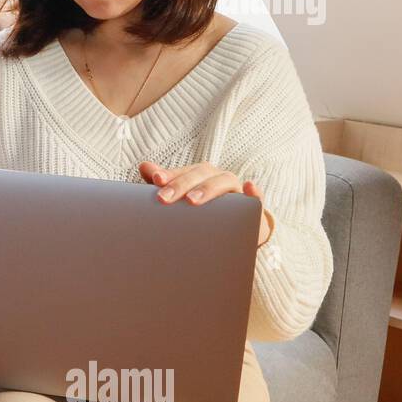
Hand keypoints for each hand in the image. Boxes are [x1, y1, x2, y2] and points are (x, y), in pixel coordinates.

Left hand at [138, 160, 272, 247]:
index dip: (170, 174)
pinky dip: (255, 192)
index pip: (184, 171)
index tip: (155, 180)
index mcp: (200, 175)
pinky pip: (256, 198)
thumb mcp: (181, 199)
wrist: (232, 234)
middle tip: (165, 198)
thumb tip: (144, 166)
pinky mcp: (252, 207)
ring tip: (192, 200)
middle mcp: (218, 178)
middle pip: (201, 175)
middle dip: (182, 185)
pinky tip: (249, 188)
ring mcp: (236, 192)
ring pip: (225, 182)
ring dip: (209, 189)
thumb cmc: (201, 213)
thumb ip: (164, 185)